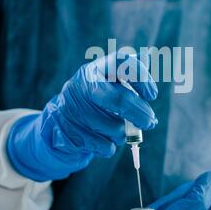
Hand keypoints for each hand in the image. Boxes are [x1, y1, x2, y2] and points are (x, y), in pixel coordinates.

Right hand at [7, 53, 157, 180]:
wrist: (58, 124)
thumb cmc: (95, 105)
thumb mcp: (109, 87)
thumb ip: (130, 83)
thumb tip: (150, 81)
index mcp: (97, 69)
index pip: (122, 62)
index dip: (141, 77)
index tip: (152, 95)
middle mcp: (82, 84)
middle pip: (118, 99)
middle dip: (139, 113)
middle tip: (150, 122)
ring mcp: (72, 107)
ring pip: (113, 127)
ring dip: (122, 134)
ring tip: (117, 131)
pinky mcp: (66, 130)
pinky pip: (102, 144)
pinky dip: (108, 147)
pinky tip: (102, 141)